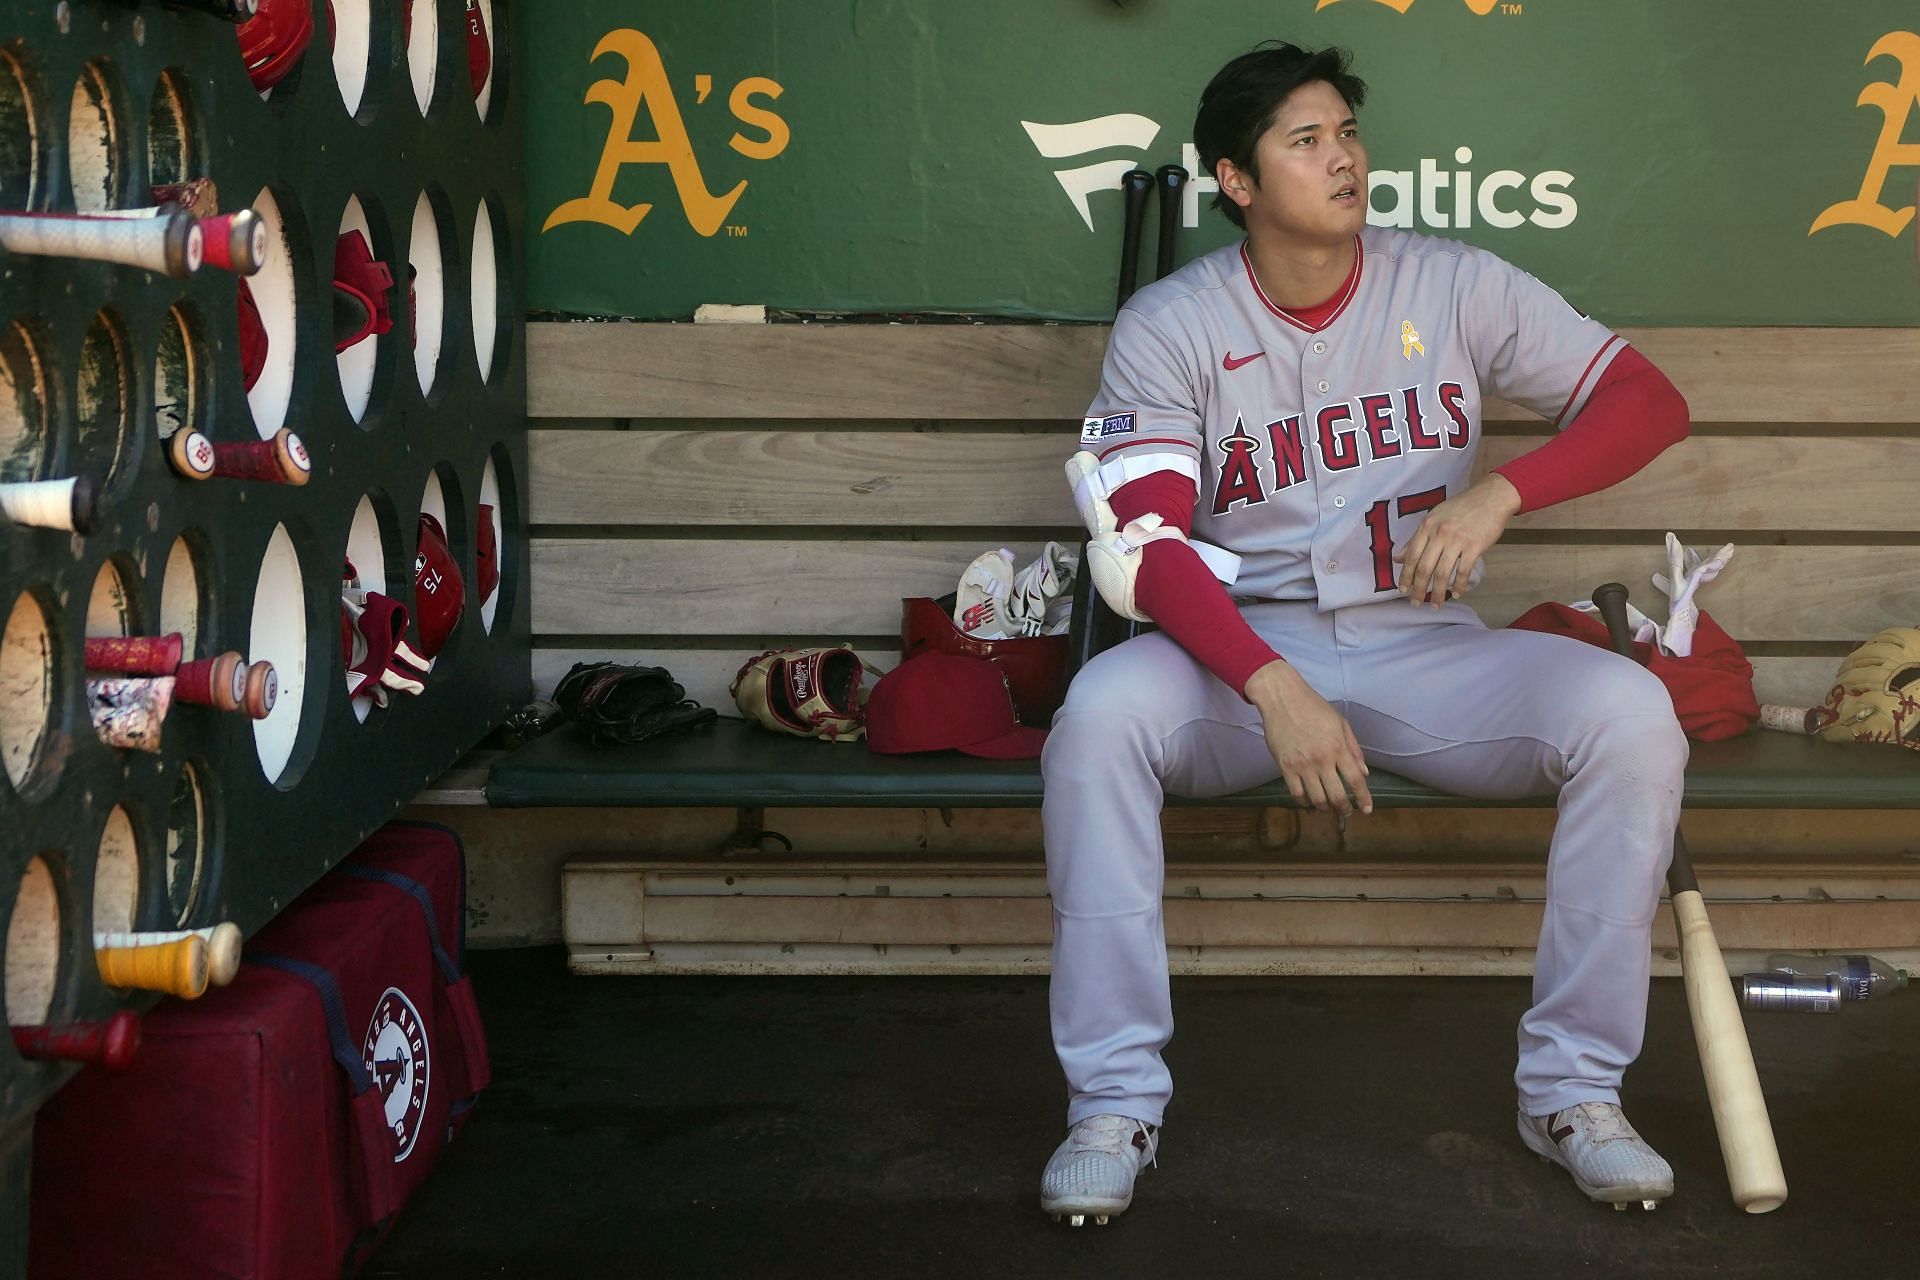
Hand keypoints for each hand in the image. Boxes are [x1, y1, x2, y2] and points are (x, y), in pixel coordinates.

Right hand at [1244, 660, 1372, 816]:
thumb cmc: (1314, 707)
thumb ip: (1354, 749)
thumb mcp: (1340, 724)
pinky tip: (1308, 801)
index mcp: (1338, 747)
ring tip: (1327, 807)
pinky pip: (1296, 793)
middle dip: (1344, 809)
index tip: (1367, 809)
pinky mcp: (1285, 767)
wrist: (1282, 698)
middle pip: (1337, 795)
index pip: (1355, 780)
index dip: (1364, 798)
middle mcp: (1322, 759)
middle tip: (1346, 812)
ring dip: (1325, 808)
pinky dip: (1304, 802)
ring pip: (1317, 799)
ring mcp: (1302, 765)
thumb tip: (1364, 773)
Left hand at [1393, 474, 1522, 606]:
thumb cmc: (1461, 508)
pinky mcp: (1474, 546)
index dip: (1405, 575)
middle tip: (1415, 603)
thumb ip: (1416, 539)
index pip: (1411, 556)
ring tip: (1435, 605)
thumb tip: (1397, 558)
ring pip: (1442, 573)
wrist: (1490, 497)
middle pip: (1424, 568)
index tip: (1402, 590)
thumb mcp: (1434, 518)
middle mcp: (1439, 534)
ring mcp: (1457, 540)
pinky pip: (1463, 571)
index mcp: (1427, 526)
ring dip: (1437, 592)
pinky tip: (1457, 594)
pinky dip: (1459, 585)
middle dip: (1418, 588)